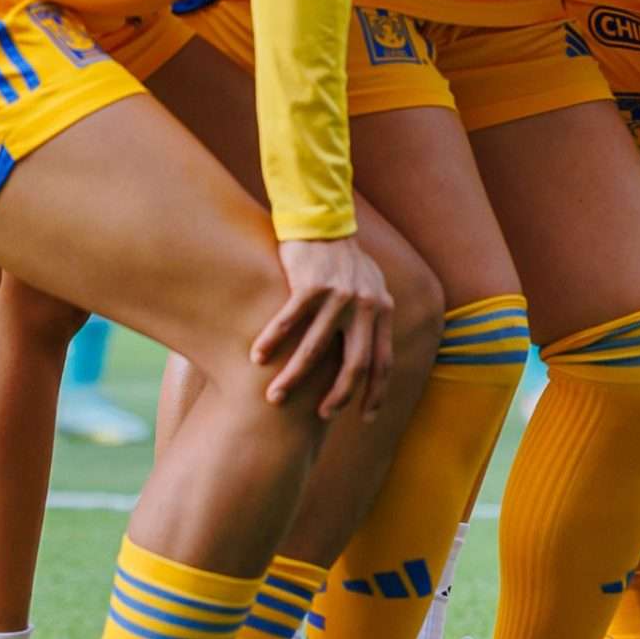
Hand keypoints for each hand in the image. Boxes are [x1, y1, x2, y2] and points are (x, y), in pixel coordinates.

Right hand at [255, 236, 396, 413]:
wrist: (324, 221)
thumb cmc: (343, 262)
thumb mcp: (371, 288)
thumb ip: (371, 320)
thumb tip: (367, 358)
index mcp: (382, 310)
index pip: (383, 361)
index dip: (375, 392)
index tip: (364, 417)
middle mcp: (366, 305)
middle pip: (355, 363)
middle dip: (338, 395)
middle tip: (321, 415)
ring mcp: (340, 295)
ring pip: (316, 349)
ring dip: (294, 377)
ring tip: (276, 397)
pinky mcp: (311, 284)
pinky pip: (289, 321)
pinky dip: (272, 341)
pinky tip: (257, 357)